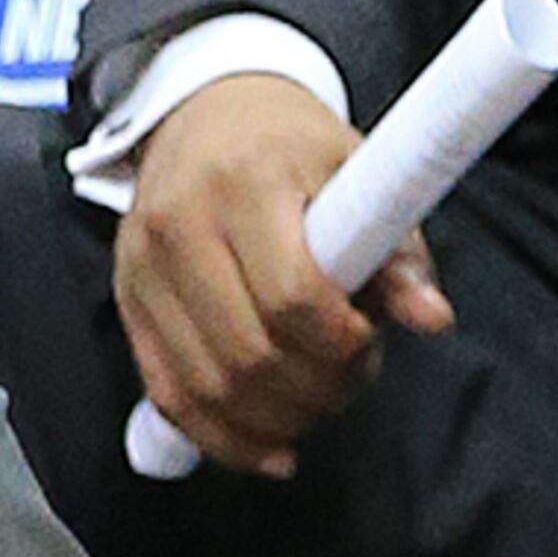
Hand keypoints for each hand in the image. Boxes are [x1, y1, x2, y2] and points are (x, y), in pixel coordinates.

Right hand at [116, 72, 449, 480]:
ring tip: (316, 401)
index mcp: (247, 181)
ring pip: (207, 385)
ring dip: (275, 419)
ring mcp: (142, 264)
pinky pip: (167, 394)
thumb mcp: (359, 172)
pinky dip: (221, 437)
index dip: (342, 343)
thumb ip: (399, 253)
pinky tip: (269, 447)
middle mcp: (181, 222)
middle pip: (248, 353)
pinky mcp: (126, 298)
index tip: (368, 342)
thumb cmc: (294, 147)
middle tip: (349, 376)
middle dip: (315, 389)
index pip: (292, 295)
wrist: (205, 109)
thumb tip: (431, 318)